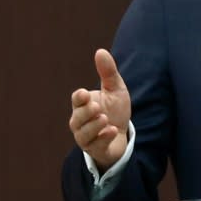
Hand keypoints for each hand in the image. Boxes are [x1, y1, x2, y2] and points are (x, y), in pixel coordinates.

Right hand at [69, 49, 130, 170]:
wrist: (123, 134)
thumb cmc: (115, 110)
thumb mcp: (115, 89)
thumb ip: (108, 72)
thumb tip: (100, 51)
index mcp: (84, 105)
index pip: (77, 100)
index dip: (79, 98)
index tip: (84, 94)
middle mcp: (81, 122)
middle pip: (77, 118)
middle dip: (86, 113)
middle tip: (97, 108)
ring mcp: (86, 137)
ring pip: (83, 134)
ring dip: (94, 126)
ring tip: (105, 119)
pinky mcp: (96, 149)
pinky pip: (96, 146)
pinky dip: (103, 138)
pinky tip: (112, 130)